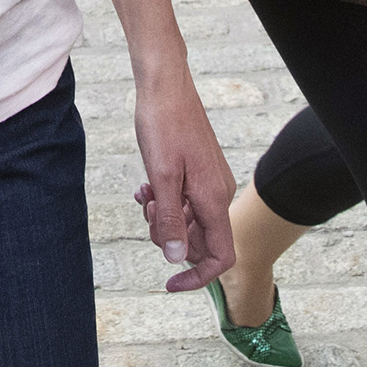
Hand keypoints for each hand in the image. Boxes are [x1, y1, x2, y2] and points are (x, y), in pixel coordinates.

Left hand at [127, 60, 237, 292]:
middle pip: (201, 241)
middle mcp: (219, 193)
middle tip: (150, 210)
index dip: (197, 276)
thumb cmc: (163, 125)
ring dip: (165, 217)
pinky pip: (186, 201)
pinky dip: (167, 201)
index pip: (221, 256)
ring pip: (190, 220)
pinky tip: (147, 188)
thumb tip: (176, 258)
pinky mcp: (200, 171)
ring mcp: (211, 182)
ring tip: (145, 194)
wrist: (165, 84)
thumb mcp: (161, 177)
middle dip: (171, 237)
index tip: (169, 281)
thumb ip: (171, 219)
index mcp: (214, 198)